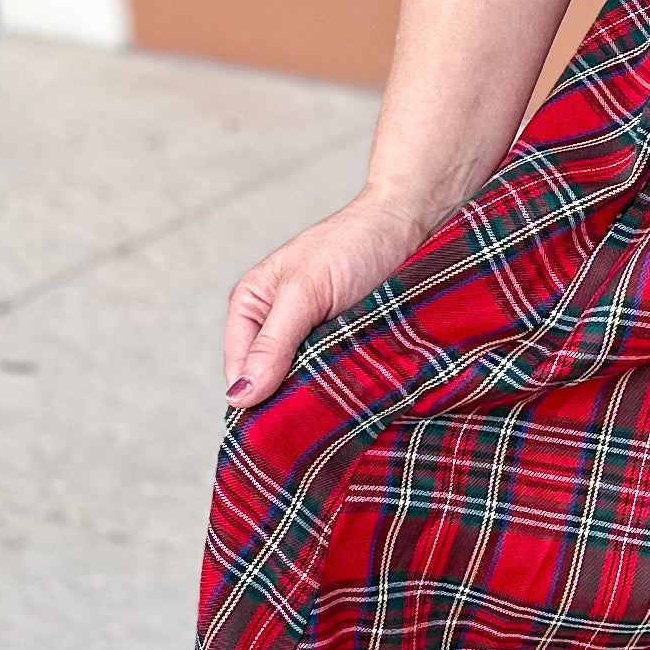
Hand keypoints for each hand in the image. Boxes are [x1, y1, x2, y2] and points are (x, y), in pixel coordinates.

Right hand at [223, 187, 435, 408]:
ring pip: (305, 386)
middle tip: (316, 414)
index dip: (256, 400)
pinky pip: (336, 378)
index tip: (281, 426)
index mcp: (250, 307)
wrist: (410, 224)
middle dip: (291, 401)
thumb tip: (238, 396)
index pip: (239, 372)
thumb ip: (272, 344)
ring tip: (339, 403)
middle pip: (271, 385)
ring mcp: (313, 339)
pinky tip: (357, 397)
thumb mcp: (304, 292)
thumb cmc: (352, 244)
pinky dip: (345, 387)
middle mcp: (276, 327)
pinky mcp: (346, 346)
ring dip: (321, 395)